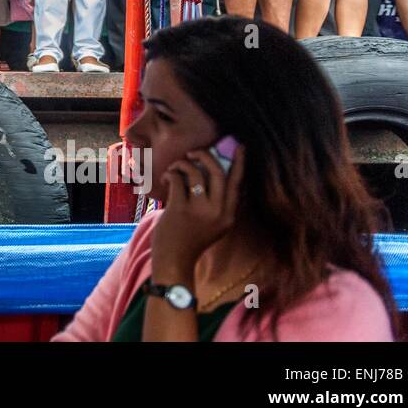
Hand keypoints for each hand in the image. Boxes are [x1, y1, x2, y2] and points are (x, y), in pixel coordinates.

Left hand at [152, 146, 245, 274]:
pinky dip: (170, 174)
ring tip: (174, 168)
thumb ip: (216, 204)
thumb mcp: (213, 225)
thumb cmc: (189, 239)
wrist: (174, 261)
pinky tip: (166, 179)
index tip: (241, 146)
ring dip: (182, 164)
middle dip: (205, 155)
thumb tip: (208, 172)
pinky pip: (177, 179)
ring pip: (196, 172)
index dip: (240, 164)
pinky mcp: (180, 209)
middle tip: (192, 152)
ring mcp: (200, 211)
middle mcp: (218, 212)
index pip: (237, 184)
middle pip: (218, 173)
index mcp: (228, 215)